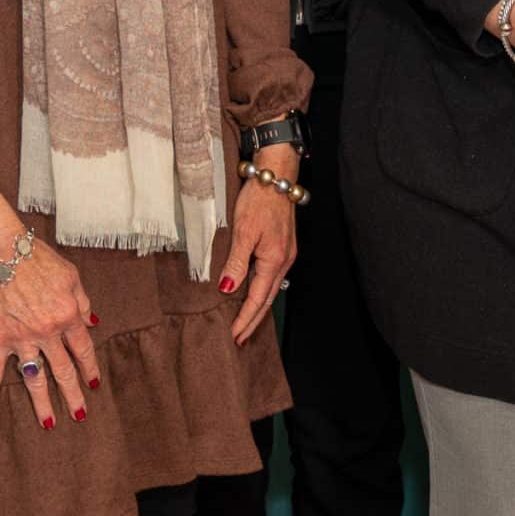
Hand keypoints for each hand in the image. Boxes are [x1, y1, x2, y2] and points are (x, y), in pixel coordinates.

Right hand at [0, 228, 99, 428]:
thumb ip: (83, 302)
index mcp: (68, 315)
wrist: (0, 248)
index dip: (90, 368)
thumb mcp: (71, 275)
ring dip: (42, 403)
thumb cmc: (36, 257)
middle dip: (73, 394)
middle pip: (64, 370)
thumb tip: (92, 324)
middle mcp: (47, 331)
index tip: (95, 383)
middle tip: (80, 415)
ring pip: (35, 377)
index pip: (83, 350)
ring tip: (49, 424)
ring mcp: (22, 337)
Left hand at [222, 148, 299, 345]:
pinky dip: (262, 292)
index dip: (245, 319)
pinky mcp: (282, 246)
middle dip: (253, 321)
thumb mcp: (243, 231)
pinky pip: (272, 277)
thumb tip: (229, 289)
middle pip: (267, 299)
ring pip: (270, 289)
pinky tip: (255, 294)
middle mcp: (284, 260)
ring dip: (257, 308)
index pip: (257, 299)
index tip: (234, 335)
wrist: (276, 176)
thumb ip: (236, 262)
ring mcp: (285, 253)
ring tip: (245, 323)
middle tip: (239, 339)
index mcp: (275, 260)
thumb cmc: (259, 199)